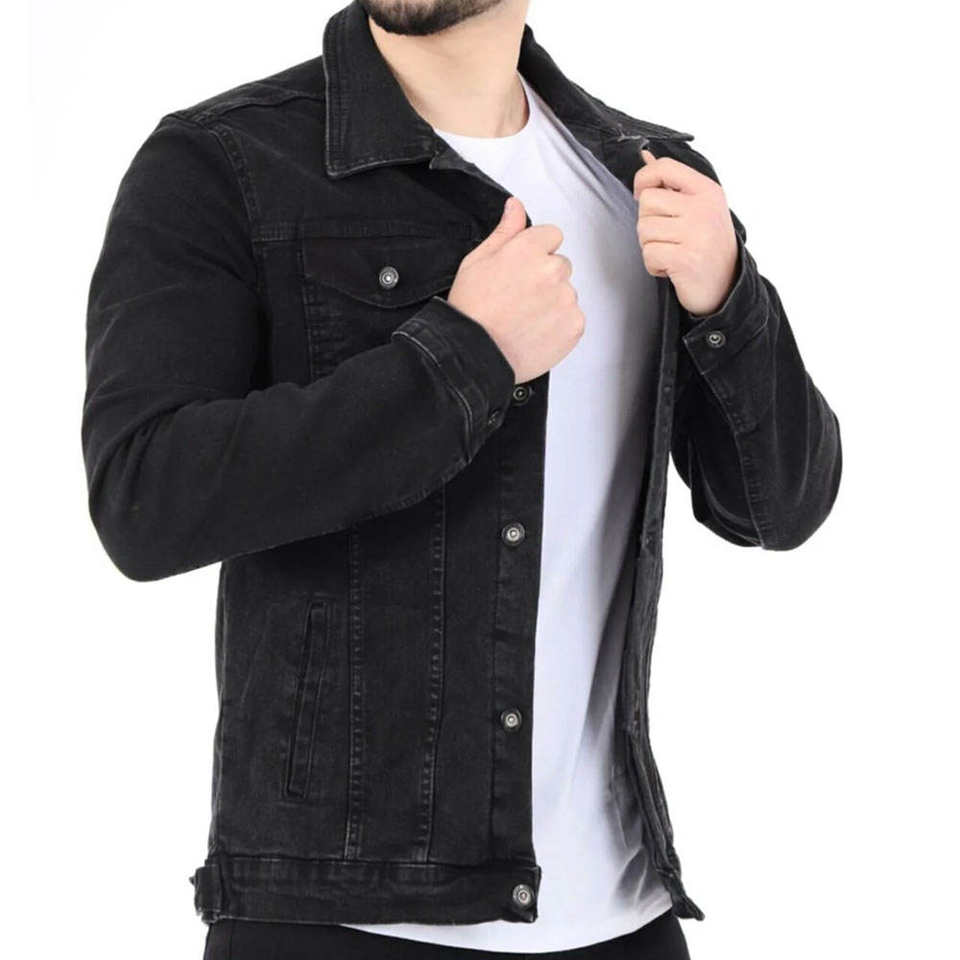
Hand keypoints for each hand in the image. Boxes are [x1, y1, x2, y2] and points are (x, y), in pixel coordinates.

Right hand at [446, 196, 584, 383]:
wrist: (473, 355)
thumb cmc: (471, 310)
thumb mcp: (477, 261)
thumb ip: (505, 231)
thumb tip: (516, 206)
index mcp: (530, 249)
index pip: (552, 236)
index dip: (536, 253)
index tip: (522, 271)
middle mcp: (553, 270)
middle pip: (561, 266)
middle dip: (545, 278)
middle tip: (520, 299)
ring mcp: (566, 299)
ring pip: (567, 293)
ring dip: (553, 302)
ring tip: (525, 319)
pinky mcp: (574, 325)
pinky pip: (574, 318)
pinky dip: (559, 326)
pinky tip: (535, 332)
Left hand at [633, 148, 738, 316]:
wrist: (725, 287)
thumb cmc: (707, 246)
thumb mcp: (698, 208)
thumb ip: (671, 184)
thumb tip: (645, 156)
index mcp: (707, 191)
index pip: (665, 167)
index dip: (644, 179)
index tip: (641, 195)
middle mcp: (703, 208)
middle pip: (647, 202)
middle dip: (647, 222)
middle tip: (667, 236)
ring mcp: (696, 233)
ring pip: (644, 229)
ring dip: (650, 246)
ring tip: (671, 252)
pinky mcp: (686, 259)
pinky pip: (649, 254)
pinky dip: (654, 265)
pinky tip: (671, 267)